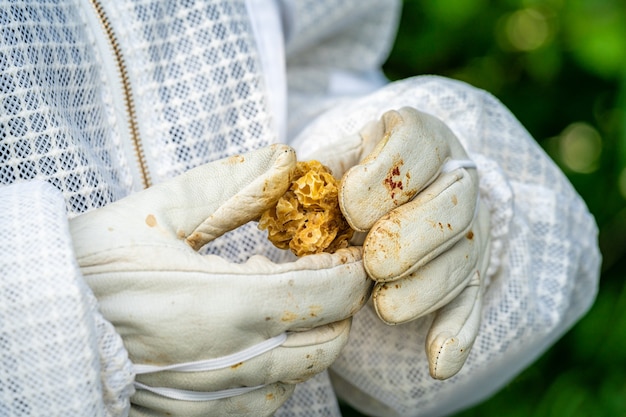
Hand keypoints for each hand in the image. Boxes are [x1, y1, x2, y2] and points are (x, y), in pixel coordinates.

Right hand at [69, 144, 370, 415]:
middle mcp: (227, 361)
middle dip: (341, 306)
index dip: (349, 273)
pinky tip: (260, 342)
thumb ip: (230, 184)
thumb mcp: (158, 211)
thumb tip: (286, 158)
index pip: (324, 295)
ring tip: (293, 303)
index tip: (347, 251)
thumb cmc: (89, 263)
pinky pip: (263, 404)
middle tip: (327, 273)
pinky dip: (279, 372)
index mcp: (222, 304)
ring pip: (299, 377)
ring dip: (312, 337)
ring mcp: (211, 397)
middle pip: (325, 344)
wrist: (36, 319)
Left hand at [311, 108, 490, 378]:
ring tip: (384, 308)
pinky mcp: (470, 269)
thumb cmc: (350, 178)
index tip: (349, 208)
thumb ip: (315, 176)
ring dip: (426, 287)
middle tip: (372, 263)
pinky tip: (438, 363)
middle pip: (456, 199)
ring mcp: (470, 225)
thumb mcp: (331, 163)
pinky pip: (472, 299)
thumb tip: (282, 197)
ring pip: (466, 254)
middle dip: (411, 236)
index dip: (383, 178)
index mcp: (417, 137)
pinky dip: (457, 333)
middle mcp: (454, 176)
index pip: (415, 141)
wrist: (391, 194)